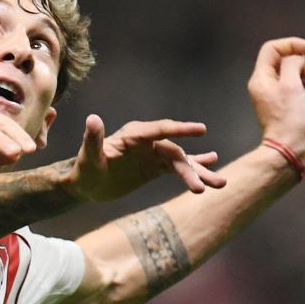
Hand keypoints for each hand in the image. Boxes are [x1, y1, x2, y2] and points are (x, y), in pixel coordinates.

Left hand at [68, 115, 225, 201]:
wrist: (86, 186)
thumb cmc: (84, 170)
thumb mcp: (88, 157)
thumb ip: (93, 139)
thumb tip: (92, 118)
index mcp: (133, 135)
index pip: (160, 130)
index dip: (180, 129)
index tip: (201, 129)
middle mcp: (147, 141)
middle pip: (174, 151)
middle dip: (191, 168)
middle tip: (204, 185)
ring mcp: (153, 154)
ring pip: (182, 160)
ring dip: (200, 171)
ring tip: (220, 184)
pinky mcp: (156, 167)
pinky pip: (179, 167)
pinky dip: (195, 169)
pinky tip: (212, 168)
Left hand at [247, 38, 304, 167]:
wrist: (289, 152)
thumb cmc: (288, 118)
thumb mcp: (291, 84)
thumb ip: (293, 64)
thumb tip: (296, 57)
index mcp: (262, 79)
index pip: (272, 50)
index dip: (292, 45)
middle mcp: (268, 88)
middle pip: (289, 65)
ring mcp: (281, 101)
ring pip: (301, 80)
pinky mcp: (293, 112)